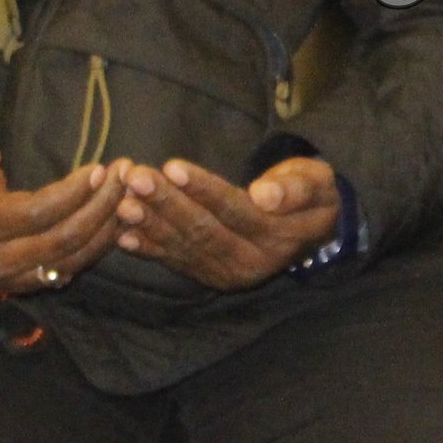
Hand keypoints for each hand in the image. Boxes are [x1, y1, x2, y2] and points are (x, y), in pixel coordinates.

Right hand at [0, 126, 123, 293]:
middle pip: (61, 239)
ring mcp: (10, 279)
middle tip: (126, 175)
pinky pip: (70, 268)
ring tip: (131, 192)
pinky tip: (119, 218)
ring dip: (107, 227)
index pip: (35, 214)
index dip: (72, 193)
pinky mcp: (24, 285)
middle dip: (100, 207)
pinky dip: (98, 246)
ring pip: (72, 259)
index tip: (101, 167)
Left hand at [112, 157, 339, 290]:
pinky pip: (177, 262)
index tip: (172, 166)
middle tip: (137, 178)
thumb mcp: (318, 185)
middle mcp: (250, 263)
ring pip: (185, 247)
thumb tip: (265, 194)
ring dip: (151, 225)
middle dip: (167, 204)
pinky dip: (149, 249)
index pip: (235, 211)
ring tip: (124, 202)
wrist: (312, 230)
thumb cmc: (312, 196)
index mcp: (278, 239)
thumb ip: (297, 189)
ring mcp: (227, 273)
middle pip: (203, 231)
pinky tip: (124, 236)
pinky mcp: (209, 275)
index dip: (203, 190)